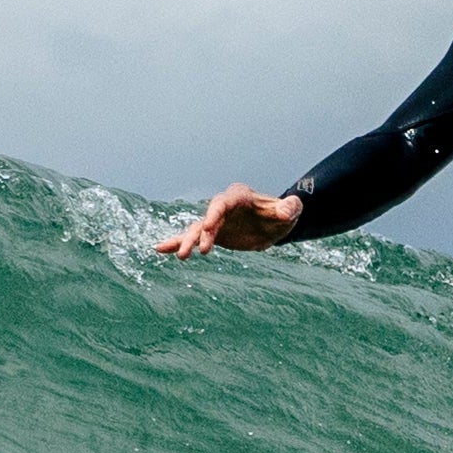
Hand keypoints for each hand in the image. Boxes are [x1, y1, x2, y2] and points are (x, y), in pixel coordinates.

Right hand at [154, 184, 303, 258]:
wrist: (276, 224)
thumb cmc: (283, 214)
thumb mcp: (291, 211)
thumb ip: (290, 208)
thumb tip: (287, 211)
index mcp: (239, 196)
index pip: (224, 202)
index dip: (215, 213)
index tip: (208, 226)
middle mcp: (223, 206)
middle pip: (207, 218)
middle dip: (201, 233)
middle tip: (195, 249)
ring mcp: (216, 220)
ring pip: (197, 230)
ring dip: (187, 241)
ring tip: (179, 256)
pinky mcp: (213, 233)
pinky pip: (194, 237)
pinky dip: (178, 242)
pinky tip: (161, 249)